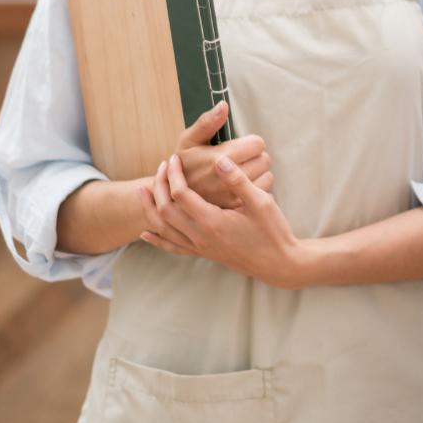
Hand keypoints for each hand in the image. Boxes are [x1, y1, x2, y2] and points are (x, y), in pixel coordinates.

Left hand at [138, 153, 314, 287]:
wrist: (278, 264)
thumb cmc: (272, 232)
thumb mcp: (260, 202)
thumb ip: (237, 181)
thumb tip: (219, 161)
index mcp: (212, 222)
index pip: (181, 194)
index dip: (175, 174)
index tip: (175, 158)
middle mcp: (200, 237)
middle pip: (166, 210)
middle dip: (159, 186)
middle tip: (162, 166)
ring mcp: (200, 248)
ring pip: (164, 229)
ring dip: (151, 209)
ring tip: (143, 191)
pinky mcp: (204, 253)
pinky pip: (172, 247)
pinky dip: (157, 239)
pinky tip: (146, 233)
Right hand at [174, 101, 272, 208]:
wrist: (174, 199)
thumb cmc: (182, 165)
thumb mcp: (188, 140)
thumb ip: (208, 122)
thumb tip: (224, 105)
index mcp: (221, 158)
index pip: (258, 143)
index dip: (249, 143)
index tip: (238, 147)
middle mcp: (230, 178)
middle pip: (264, 160)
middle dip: (254, 157)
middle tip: (240, 159)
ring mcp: (235, 196)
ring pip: (267, 177)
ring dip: (258, 173)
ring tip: (240, 173)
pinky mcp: (238, 208)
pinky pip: (262, 194)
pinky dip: (257, 189)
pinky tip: (242, 187)